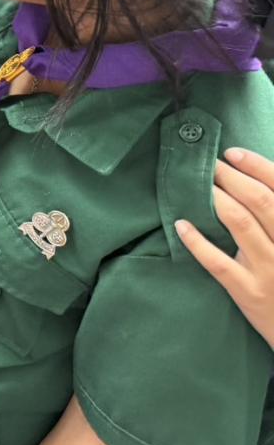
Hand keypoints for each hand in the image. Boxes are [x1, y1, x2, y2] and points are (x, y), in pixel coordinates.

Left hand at [177, 148, 273, 348]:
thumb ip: (273, 215)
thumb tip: (248, 180)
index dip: (257, 166)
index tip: (233, 153)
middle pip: (259, 200)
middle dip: (230, 176)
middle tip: (207, 163)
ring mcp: (269, 270)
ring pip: (240, 223)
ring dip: (215, 199)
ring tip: (196, 184)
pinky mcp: (248, 291)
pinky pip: (218, 262)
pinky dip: (197, 242)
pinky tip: (181, 224)